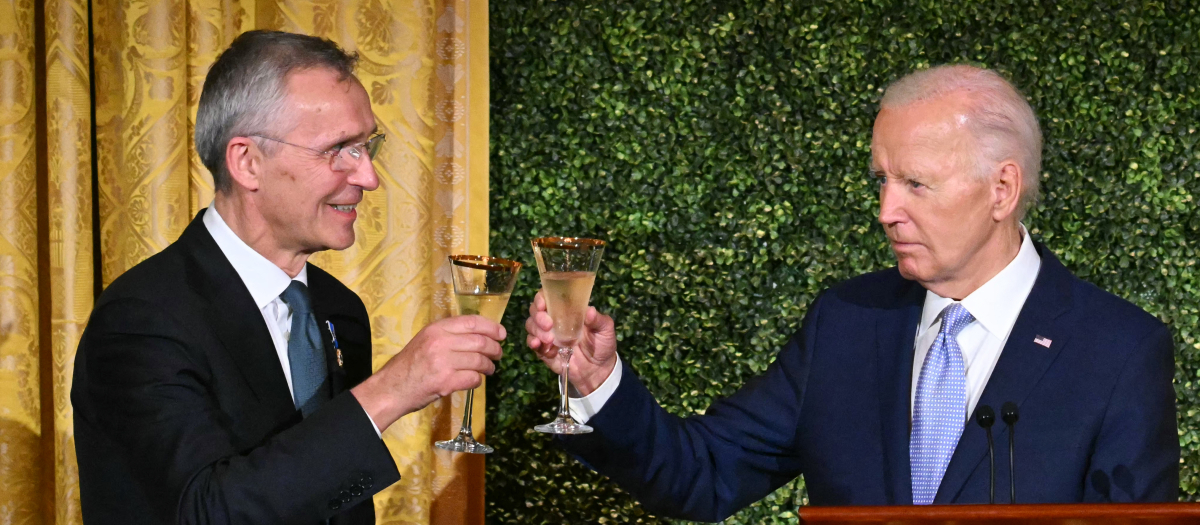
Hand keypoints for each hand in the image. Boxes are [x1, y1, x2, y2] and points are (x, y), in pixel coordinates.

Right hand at [351, 315, 504, 429]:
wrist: (391, 388)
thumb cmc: (410, 364)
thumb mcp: (425, 340)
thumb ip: (449, 335)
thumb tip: (479, 335)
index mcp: (436, 328)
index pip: (472, 322)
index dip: (492, 327)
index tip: (502, 334)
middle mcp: (440, 342)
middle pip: (480, 341)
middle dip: (494, 348)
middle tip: (498, 354)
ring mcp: (443, 362)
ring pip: (479, 361)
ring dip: (489, 366)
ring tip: (490, 369)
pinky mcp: (445, 382)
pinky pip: (473, 379)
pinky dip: (478, 380)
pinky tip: (474, 381)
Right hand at [524, 290, 617, 395]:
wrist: (598, 370)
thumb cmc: (602, 344)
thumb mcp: (605, 329)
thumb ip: (598, 320)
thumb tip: (589, 310)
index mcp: (567, 311)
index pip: (548, 297)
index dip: (541, 298)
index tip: (543, 304)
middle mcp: (554, 320)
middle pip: (535, 310)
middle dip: (538, 316)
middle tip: (548, 324)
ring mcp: (548, 335)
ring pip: (531, 326)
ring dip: (536, 330)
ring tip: (549, 339)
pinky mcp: (544, 351)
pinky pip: (533, 344)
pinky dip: (534, 344)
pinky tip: (543, 347)